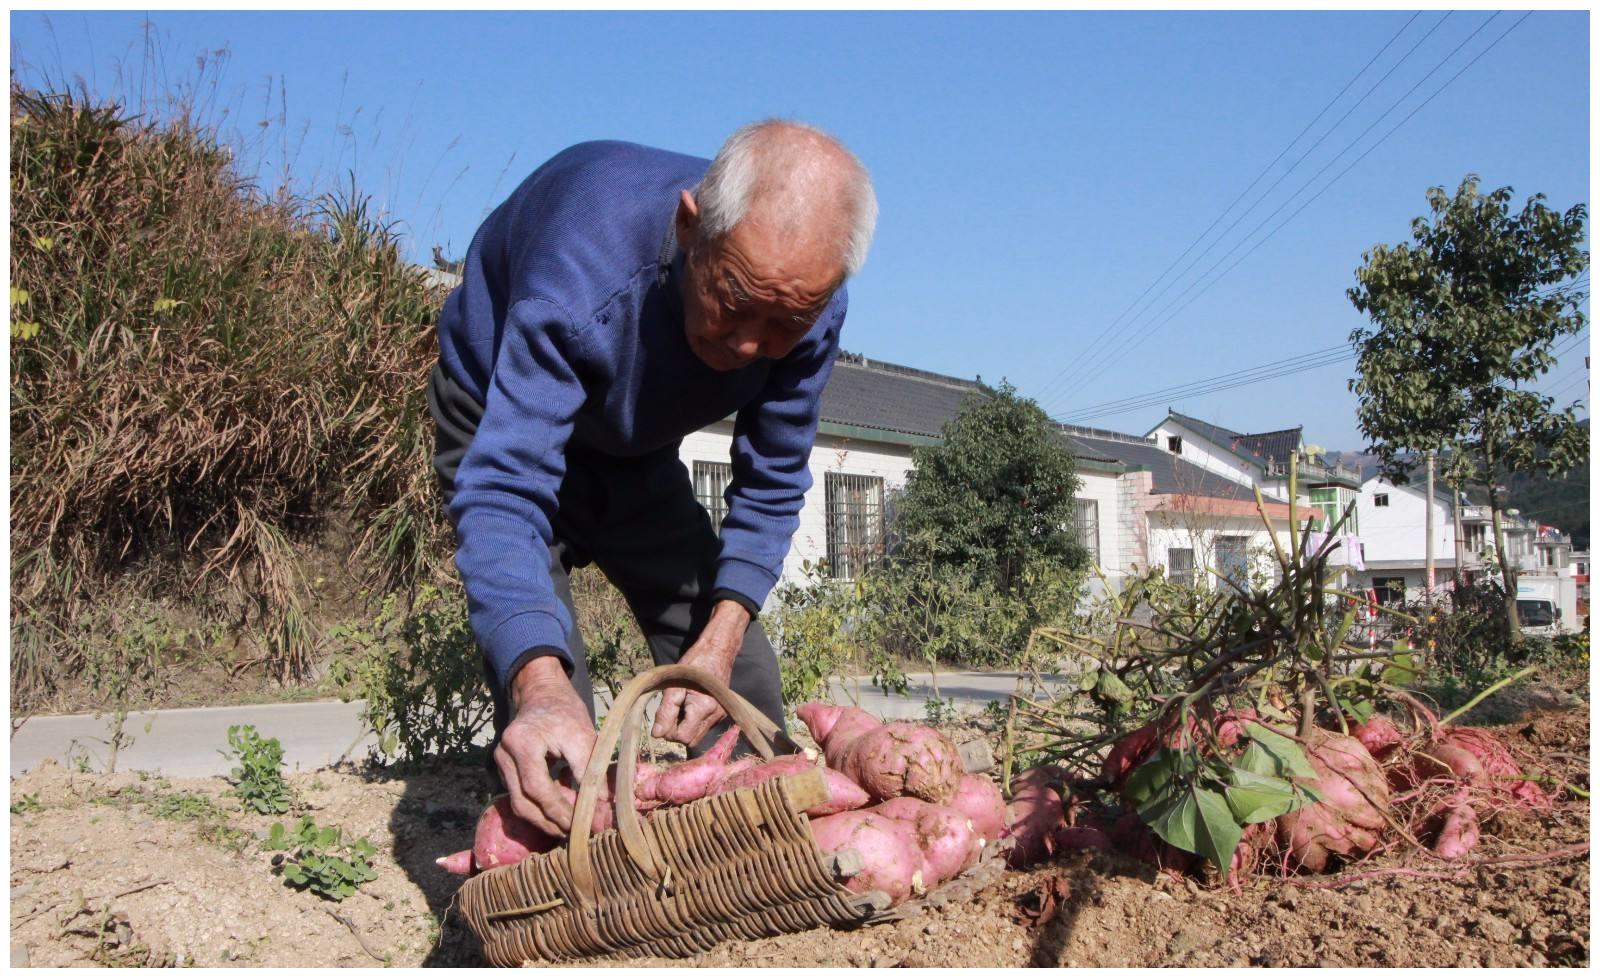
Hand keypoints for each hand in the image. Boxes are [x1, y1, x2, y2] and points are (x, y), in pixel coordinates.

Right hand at [494, 656, 597, 836]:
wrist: (542, 695)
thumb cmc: (565, 713)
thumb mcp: (584, 735)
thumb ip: (592, 772)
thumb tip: (604, 809)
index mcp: (522, 741)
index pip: (538, 788)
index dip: (561, 811)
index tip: (584, 825)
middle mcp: (504, 753)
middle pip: (524, 802)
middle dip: (551, 822)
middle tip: (577, 834)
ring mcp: (500, 762)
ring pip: (519, 804)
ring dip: (544, 821)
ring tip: (569, 830)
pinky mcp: (503, 770)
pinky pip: (519, 797)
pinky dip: (539, 809)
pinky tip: (559, 815)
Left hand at [652, 600, 749, 746]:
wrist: (718, 652)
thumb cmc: (694, 665)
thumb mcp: (674, 686)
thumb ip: (665, 712)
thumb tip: (656, 734)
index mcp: (704, 709)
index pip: (682, 737)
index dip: (669, 731)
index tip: (665, 715)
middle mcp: (715, 717)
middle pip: (690, 740)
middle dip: (677, 732)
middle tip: (671, 712)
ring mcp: (720, 716)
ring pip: (697, 736)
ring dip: (685, 727)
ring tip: (681, 706)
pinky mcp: (721, 714)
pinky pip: (704, 728)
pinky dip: (693, 723)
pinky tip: (690, 706)